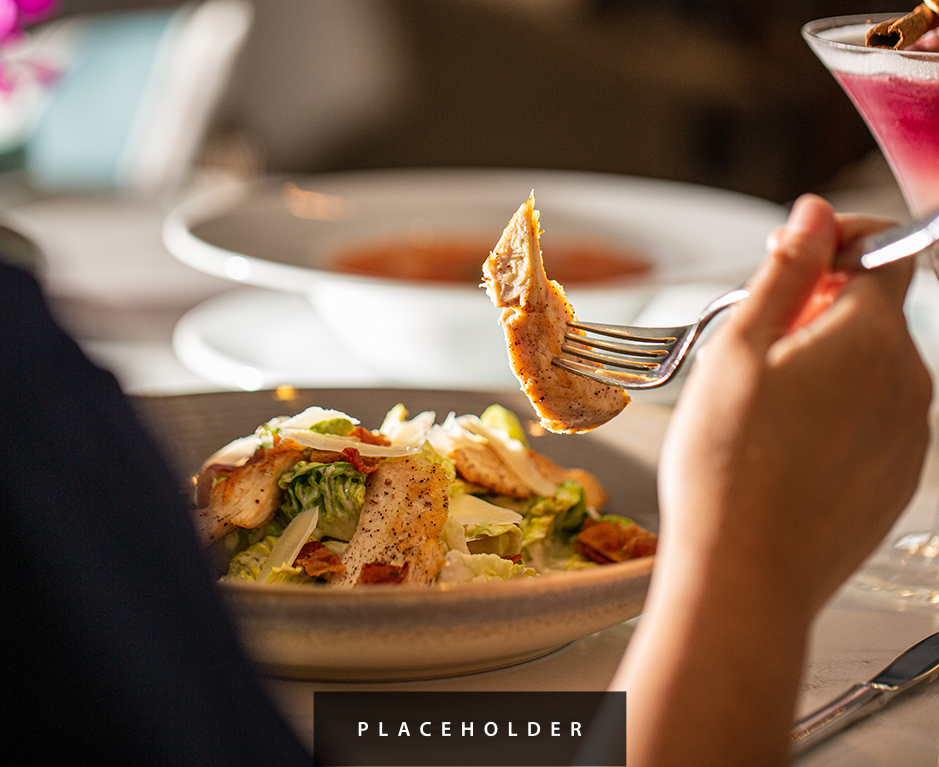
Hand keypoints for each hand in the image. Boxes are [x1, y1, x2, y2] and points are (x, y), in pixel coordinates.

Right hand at [612, 195, 931, 766]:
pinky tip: (785, 448)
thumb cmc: (725, 461)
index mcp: (870, 339)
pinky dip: (838, 413)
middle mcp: (909, 382)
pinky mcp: (900, 479)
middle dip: (820, 310)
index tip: (790, 258)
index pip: (886, 251)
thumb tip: (816, 213)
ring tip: (762, 407)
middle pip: (875, 314)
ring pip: (873, 369)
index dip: (837, 241)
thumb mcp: (738, 350)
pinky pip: (876, 420)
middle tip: (754, 347)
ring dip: (826, 364)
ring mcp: (912, 436)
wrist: (745, 573)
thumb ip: (787, 273)